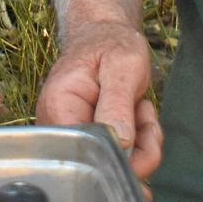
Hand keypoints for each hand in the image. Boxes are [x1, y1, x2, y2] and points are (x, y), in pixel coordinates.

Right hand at [35, 18, 161, 180]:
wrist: (106, 37)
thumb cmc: (110, 44)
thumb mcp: (120, 67)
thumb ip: (117, 104)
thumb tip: (120, 143)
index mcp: (59, 107)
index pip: (83, 151)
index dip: (117, 153)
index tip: (138, 131)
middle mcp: (61, 128)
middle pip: (103, 164)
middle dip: (137, 148)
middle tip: (142, 112)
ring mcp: (77, 138)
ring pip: (119, 164)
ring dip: (143, 142)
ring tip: (139, 108)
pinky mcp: (93, 143)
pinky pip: (124, 158)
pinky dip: (141, 142)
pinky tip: (137, 115)